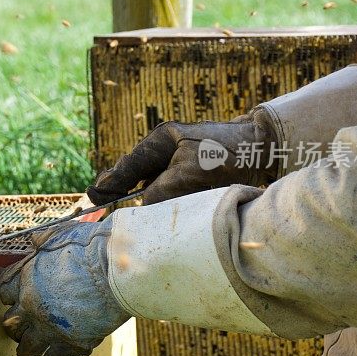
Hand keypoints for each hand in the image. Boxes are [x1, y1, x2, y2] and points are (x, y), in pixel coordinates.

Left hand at [0, 220, 129, 355]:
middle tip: (23, 329)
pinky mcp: (69, 345)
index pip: (3, 289)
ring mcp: (48, 328)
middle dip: (15, 326)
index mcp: (27, 277)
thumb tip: (33, 239)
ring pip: (25, 350)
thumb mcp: (59, 234)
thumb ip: (42, 240)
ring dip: (26, 355)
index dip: (8, 293)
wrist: (117, 266)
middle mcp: (31, 306)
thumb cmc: (91, 246)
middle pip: (10, 323)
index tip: (13, 297)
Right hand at [87, 109, 277, 205]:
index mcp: (159, 140)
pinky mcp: (189, 174)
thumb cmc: (227, 153)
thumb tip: (141, 207)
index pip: (126, 167)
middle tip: (109, 212)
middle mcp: (164, 149)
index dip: (108, 185)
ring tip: (144, 215)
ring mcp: (176, 160)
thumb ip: (160, 191)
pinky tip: (165, 212)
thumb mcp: (189, 173)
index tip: (91, 200)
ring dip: (151, 202)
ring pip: (152, 188)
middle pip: (135, 178)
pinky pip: (168, 191)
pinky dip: (166, 203)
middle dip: (126, 195)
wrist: (265, 146)